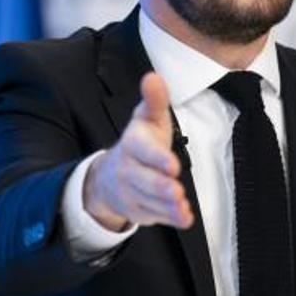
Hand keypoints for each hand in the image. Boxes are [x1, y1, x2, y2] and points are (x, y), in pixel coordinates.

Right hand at [84, 72, 193, 230]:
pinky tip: (184, 218)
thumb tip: (153, 77)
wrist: (110, 176)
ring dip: (167, 206)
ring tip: (183, 209)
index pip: (142, 150)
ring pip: (149, 201)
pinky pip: (154, 216)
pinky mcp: (137, 210)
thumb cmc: (140, 142)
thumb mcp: (147, 119)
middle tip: (176, 192)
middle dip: (160, 187)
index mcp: (132, 144)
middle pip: (143, 180)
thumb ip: (154, 101)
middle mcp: (127, 169)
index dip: (156, 158)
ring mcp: (131, 192)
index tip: (173, 165)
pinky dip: (169, 218)